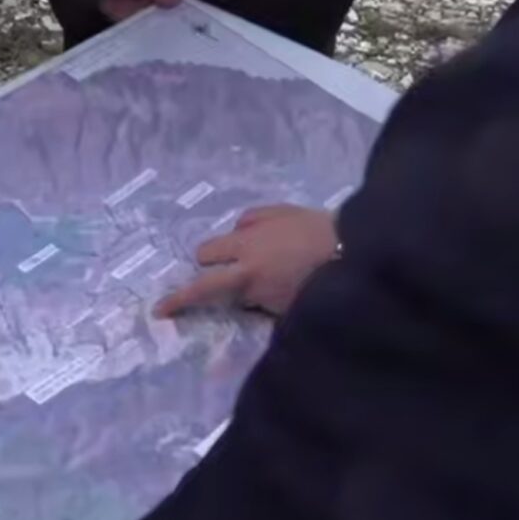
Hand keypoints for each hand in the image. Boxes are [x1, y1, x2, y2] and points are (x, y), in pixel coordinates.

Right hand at [155, 205, 336, 317]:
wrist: (358, 249)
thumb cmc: (325, 289)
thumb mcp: (289, 310)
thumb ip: (260, 306)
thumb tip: (245, 305)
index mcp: (248, 278)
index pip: (201, 289)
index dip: (178, 300)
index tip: (160, 309)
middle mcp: (245, 248)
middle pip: (204, 253)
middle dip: (209, 267)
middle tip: (227, 279)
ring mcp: (260, 225)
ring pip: (224, 233)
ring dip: (229, 248)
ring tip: (251, 257)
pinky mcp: (276, 209)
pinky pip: (248, 217)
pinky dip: (251, 229)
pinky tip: (267, 237)